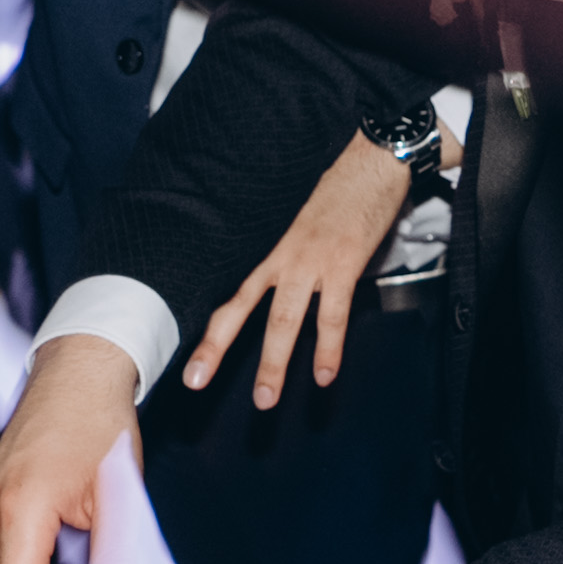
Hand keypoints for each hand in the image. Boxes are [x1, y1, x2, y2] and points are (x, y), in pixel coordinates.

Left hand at [185, 132, 415, 408]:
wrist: (371, 164)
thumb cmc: (341, 196)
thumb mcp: (305, 229)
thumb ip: (294, 264)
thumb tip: (289, 298)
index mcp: (273, 253)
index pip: (232, 298)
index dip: (210, 332)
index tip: (192, 364)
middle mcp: (283, 259)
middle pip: (243, 310)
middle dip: (218, 349)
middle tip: (197, 383)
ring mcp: (311, 262)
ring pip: (284, 319)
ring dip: (274, 362)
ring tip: (265, 399)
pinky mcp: (343, 264)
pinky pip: (332, 315)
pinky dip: (328, 348)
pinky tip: (324, 376)